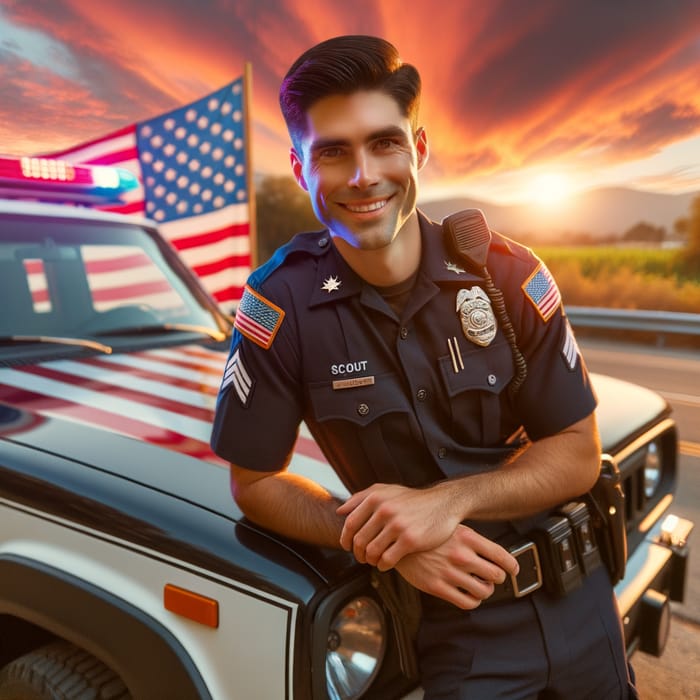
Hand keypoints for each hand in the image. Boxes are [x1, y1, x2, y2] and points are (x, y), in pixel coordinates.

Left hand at [337, 482, 462, 569]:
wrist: (444, 503)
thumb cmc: (413, 499)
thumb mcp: (388, 490)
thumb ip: (362, 497)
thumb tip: (340, 511)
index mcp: (376, 498)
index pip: (350, 523)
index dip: (345, 538)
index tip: (347, 547)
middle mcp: (385, 510)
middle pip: (359, 540)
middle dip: (357, 553)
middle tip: (362, 557)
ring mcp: (397, 525)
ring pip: (372, 552)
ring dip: (370, 560)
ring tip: (374, 561)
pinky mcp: (410, 540)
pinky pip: (387, 560)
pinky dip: (383, 565)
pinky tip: (386, 564)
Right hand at [395, 525, 518, 609]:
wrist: (398, 542)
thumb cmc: (428, 535)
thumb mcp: (451, 528)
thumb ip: (472, 540)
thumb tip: (495, 554)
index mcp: (467, 537)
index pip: (501, 556)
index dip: (512, 566)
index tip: (514, 569)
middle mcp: (461, 555)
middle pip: (496, 575)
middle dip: (498, 578)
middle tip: (493, 577)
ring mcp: (450, 572)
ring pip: (484, 591)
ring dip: (486, 590)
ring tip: (480, 585)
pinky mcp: (438, 587)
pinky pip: (467, 602)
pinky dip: (473, 601)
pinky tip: (469, 594)